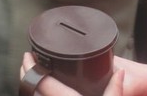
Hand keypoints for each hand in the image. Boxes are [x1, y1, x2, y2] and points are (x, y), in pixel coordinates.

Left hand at [19, 54, 146, 95]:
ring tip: (32, 72)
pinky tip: (42, 90)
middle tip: (27, 61)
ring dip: (30, 85)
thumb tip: (120, 72)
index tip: (28, 55)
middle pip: (31, 91)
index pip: (41, 83)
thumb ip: (115, 90)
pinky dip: (37, 94)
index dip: (31, 68)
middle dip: (26, 74)